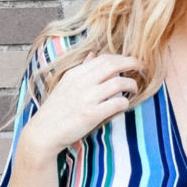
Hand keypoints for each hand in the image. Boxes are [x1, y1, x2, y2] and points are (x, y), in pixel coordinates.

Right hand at [24, 52, 141, 160]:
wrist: (44, 132)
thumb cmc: (56, 109)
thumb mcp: (66, 84)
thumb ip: (82, 70)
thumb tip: (93, 55)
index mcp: (76, 74)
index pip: (104, 58)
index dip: (121, 58)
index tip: (130, 61)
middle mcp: (82, 83)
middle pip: (114, 65)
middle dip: (132, 63)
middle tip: (142, 67)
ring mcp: (87, 98)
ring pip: (119, 82)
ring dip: (131, 85)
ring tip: (134, 89)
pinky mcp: (92, 115)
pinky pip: (117, 103)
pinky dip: (125, 102)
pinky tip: (124, 105)